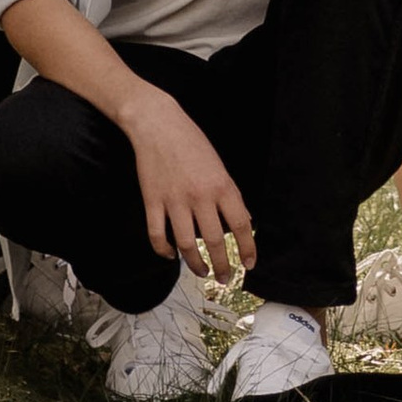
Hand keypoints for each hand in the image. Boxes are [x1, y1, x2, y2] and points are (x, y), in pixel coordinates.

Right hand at [120, 85, 255, 278]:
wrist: (157, 123)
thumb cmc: (191, 141)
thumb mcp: (219, 165)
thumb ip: (230, 194)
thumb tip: (243, 221)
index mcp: (221, 185)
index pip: (240, 225)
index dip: (247, 248)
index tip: (249, 264)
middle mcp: (199, 196)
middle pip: (213, 241)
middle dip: (222, 266)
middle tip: (224, 278)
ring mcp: (174, 200)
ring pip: (186, 245)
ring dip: (195, 265)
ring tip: (202, 272)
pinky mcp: (152, 201)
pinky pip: (157, 235)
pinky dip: (163, 251)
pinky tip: (170, 256)